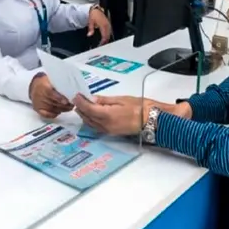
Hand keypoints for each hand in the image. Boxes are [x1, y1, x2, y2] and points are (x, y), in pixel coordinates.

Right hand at [29, 74, 72, 118]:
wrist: (35, 86)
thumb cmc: (47, 82)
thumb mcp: (52, 79)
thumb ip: (60, 82)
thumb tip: (71, 84)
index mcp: (44, 87)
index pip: (51, 94)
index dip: (59, 98)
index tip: (66, 102)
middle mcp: (40, 96)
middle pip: (53, 103)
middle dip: (65, 105)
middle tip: (73, 104)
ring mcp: (38, 104)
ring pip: (52, 109)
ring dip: (62, 109)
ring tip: (70, 108)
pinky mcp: (37, 109)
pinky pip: (46, 114)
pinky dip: (54, 114)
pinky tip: (60, 112)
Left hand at [74, 95, 190, 135]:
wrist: (152, 120)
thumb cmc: (141, 107)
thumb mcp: (122, 99)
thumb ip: (105, 100)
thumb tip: (92, 99)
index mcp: (108, 115)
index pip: (88, 108)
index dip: (80, 101)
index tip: (76, 95)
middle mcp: (105, 125)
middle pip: (87, 117)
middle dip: (80, 108)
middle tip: (77, 99)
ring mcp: (108, 130)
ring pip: (90, 123)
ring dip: (84, 115)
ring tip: (82, 106)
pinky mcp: (111, 132)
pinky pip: (96, 127)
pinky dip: (90, 120)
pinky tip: (91, 114)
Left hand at [87, 6, 111, 42]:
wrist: (96, 10)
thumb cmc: (93, 15)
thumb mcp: (90, 22)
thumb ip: (90, 29)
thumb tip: (89, 35)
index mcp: (103, 25)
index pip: (105, 36)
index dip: (103, 42)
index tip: (100, 45)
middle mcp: (107, 26)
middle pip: (108, 36)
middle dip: (105, 42)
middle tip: (101, 46)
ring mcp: (109, 25)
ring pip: (109, 35)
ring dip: (107, 39)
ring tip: (103, 44)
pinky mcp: (109, 25)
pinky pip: (109, 32)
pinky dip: (107, 36)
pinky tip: (104, 39)